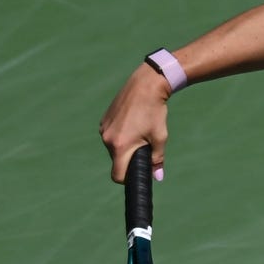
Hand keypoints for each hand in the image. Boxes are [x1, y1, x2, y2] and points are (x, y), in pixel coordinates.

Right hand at [100, 67, 171, 183]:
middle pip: (117, 160)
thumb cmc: (155, 111)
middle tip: (145, 144)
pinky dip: (121, 134)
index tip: (138, 173)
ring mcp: (104, 129)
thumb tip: (157, 177)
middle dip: (130, 157)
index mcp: (120, 146)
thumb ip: (157, 159)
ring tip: (140, 130)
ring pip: (114, 147)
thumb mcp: (160, 136)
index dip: (128, 178)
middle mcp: (107, 139)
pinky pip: (111, 135)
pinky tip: (132, 122)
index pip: (117, 175)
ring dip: (125, 145)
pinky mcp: (104, 120)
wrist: (145, 85)